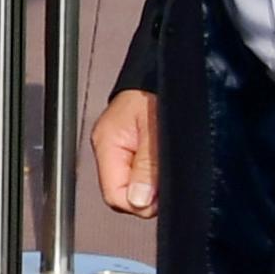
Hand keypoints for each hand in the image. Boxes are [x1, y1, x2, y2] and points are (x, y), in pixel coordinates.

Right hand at [91, 87, 157, 219]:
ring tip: (166, 168)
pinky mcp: (129, 146)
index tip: (161, 197)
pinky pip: (138, 173)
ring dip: (151, 184)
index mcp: (106, 142)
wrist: (166, 71)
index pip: (114, 194)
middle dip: (146, 194)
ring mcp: (117, 147)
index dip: (139, 202)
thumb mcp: (157, 130)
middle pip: (121, 193)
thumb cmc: (159, 92)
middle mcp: (107, 147)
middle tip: (167, 180)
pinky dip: (153, 174)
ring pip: (131, 185)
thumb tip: (139, 200)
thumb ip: (147, 166)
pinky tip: (162, 165)